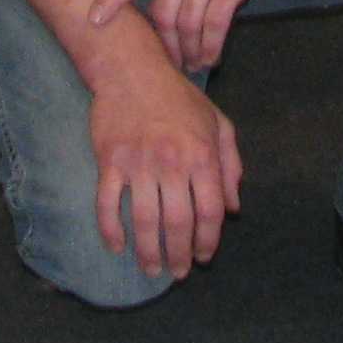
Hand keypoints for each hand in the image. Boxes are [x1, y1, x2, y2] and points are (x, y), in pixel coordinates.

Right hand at [86, 50, 243, 277]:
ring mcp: (139, 164)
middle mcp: (172, 163)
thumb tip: (234, 208)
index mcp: (202, 155)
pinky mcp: (109, 162)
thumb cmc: (178, 97)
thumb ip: (230, 165)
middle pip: (178, 223)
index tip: (203, 257)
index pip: (210, 211)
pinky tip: (118, 246)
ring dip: (148, 251)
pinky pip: (108, 204)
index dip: (208, 241)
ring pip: (145, 220)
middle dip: (180, 254)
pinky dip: (111, 231)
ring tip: (151, 269)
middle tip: (177, 272)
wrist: (132, 70)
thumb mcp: (217, 123)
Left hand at [87, 0, 311, 71]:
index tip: (92, 21)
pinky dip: (211, 47)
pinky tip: (212, 57)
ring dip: (189, 51)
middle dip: (164, 47)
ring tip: (193, 65)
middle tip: (170, 66)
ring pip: (187, 25)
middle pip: (161, 16)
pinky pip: (214, 25)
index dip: (109, 1)